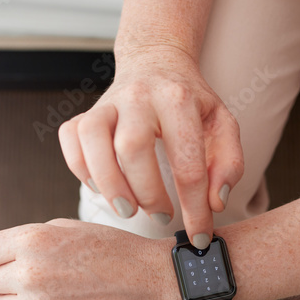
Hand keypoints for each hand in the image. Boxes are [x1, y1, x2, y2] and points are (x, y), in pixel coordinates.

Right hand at [58, 46, 244, 248]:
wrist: (155, 64)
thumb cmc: (191, 104)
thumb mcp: (223, 125)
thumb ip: (229, 163)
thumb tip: (215, 202)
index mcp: (178, 99)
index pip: (188, 161)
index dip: (195, 207)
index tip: (199, 236)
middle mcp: (139, 96)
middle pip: (132, 148)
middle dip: (147, 193)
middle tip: (162, 216)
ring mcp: (106, 103)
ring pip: (93, 141)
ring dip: (109, 184)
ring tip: (128, 209)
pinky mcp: (84, 112)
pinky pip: (70, 140)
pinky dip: (81, 169)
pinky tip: (103, 185)